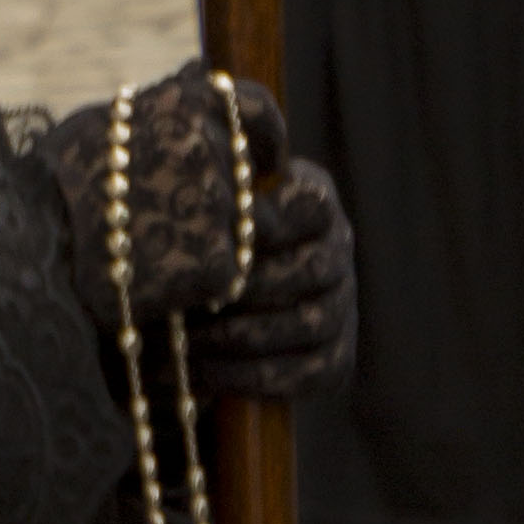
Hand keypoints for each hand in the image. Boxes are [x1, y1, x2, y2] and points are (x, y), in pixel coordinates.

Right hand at [47, 62, 287, 329]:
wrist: (26, 246)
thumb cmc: (56, 181)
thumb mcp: (108, 119)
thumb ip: (164, 101)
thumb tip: (201, 77)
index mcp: (184, 102)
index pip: (258, 113)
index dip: (266, 140)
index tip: (266, 162)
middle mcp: (210, 148)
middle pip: (253, 180)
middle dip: (235, 202)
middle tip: (207, 222)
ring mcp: (217, 207)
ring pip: (242, 231)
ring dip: (212, 243)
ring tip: (160, 253)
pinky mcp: (216, 265)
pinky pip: (223, 274)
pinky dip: (197, 281)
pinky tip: (156, 280)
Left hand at [187, 156, 356, 405]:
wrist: (218, 293)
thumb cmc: (205, 228)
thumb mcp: (215, 185)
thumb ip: (224, 161)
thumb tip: (234, 145)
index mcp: (315, 198)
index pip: (310, 206)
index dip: (264, 223)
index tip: (213, 237)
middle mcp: (340, 249)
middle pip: (307, 271)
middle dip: (242, 290)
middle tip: (186, 301)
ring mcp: (343, 306)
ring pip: (303, 325)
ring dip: (237, 338)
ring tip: (179, 344)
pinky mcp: (336, 359)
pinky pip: (301, 374)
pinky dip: (247, 378)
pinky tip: (198, 377)